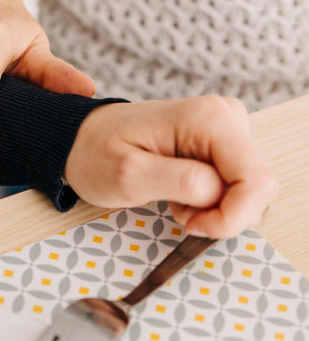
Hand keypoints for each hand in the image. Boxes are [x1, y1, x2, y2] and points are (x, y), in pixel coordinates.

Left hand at [64, 96, 277, 237]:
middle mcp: (225, 115)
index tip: (192, 225)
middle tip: (178, 211)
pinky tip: (181, 191)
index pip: (256, 181)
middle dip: (223, 214)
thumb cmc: (96, 154)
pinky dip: (212, 200)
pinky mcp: (221, 142)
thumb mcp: (129, 176)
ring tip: (173, 198)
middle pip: (259, 187)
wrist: (80, 138)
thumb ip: (180, 183)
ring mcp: (226, 127)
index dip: (231, 216)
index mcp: (208, 119)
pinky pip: (236, 184)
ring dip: (216, 207)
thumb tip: (218, 191)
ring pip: (250, 188)